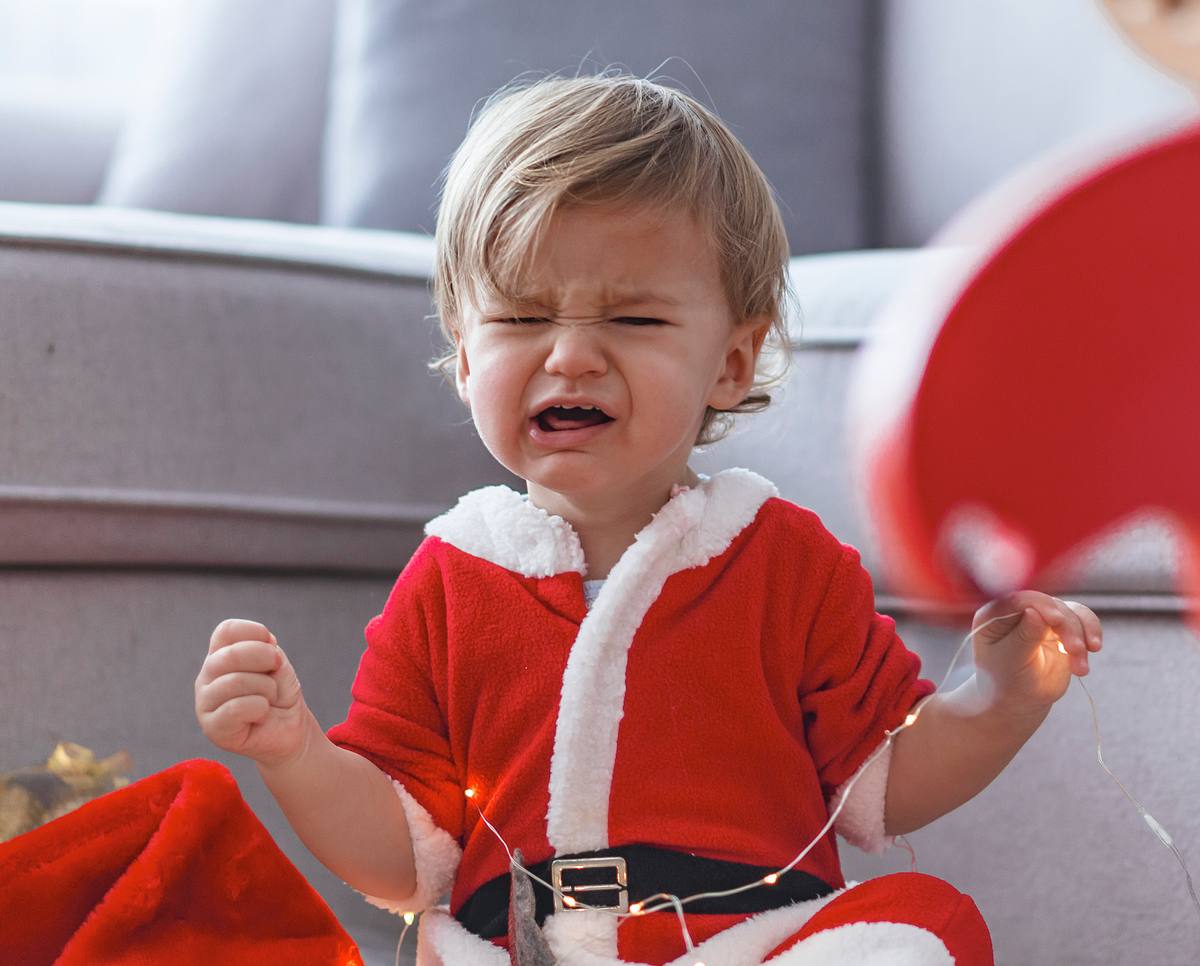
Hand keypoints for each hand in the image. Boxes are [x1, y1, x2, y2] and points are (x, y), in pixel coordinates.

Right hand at [195, 618, 311, 766]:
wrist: (290, 729)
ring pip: (235, 682)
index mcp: (220, 655)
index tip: (272, 648)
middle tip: (276, 670)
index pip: (226, 630)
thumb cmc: (280, 694)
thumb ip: (268, 651)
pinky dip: (260, 708)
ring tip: (269, 698)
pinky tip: (261, 714)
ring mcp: (205, 702)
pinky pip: (237, 708)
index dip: (254, 632)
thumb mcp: (279, 665)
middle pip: (230, 654)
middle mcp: (207, 676)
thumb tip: (264, 644)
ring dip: (266, 688)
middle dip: (265, 658)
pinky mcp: (212, 728)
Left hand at [969, 592, 1102, 718]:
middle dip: (1067, 627)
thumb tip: (1034, 611)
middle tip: (1075, 651)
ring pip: (1070, 611)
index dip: (1040, 605)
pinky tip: (1093, 649)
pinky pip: (1083, 620)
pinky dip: (1091, 633)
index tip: (1057, 619)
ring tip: (1081, 667)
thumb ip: (1024, 636)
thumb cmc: (1006, 680)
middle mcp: (1018, 610)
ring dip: (1081, 635)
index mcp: (994, 614)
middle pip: (1050, 604)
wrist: (1020, 699)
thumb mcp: (1011, 661)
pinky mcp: (1062, 627)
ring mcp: (1042, 616)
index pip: (1019, 599)